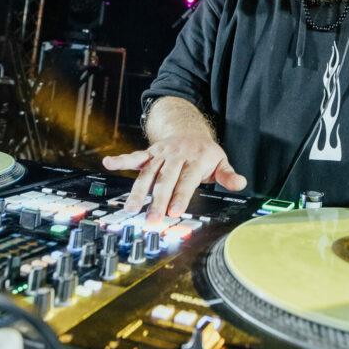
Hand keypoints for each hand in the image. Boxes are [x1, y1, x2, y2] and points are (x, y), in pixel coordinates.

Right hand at [102, 134, 246, 220]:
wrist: (189, 129)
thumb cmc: (205, 153)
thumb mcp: (221, 161)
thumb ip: (228, 175)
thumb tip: (241, 183)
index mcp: (196, 158)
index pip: (187, 180)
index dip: (181, 196)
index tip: (174, 212)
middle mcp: (177, 155)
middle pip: (166, 179)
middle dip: (157, 200)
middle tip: (152, 219)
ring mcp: (162, 153)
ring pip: (148, 172)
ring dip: (138, 190)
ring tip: (130, 208)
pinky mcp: (150, 152)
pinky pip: (135, 156)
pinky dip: (121, 160)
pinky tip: (108, 163)